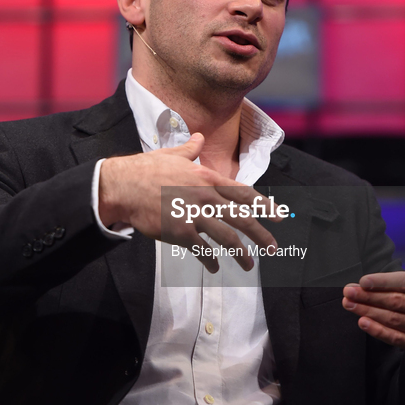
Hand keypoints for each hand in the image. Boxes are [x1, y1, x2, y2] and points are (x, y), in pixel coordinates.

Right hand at [99, 133, 280, 273]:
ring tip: (249, 264)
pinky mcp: (179, 232)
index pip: (244, 193)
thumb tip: (199, 137)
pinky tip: (214, 268)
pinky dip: (209, 260)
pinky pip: (201, 249)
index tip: (279, 215)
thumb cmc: (148, 169)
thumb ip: (191, 149)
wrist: (125, 185)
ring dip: (240, 253)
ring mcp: (193, 215)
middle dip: (260, 234)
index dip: (264, 205)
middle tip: (273, 247)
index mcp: (207, 178)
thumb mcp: (173, 154)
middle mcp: (205, 196)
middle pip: (241, 218)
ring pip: (225, 237)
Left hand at [341, 214, 404, 358]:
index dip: (384, 282)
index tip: (363, 280)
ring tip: (349, 303)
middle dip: (369, 297)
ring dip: (369, 312)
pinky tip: (362, 322)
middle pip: (398, 303)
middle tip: (347, 291)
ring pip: (396, 321)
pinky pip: (400, 340)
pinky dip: (380, 332)